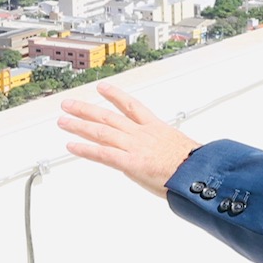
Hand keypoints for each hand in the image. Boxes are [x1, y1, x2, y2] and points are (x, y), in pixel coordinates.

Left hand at [58, 82, 201, 195]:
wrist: (199, 174)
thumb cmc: (195, 166)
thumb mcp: (183, 149)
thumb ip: (169, 149)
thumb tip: (168, 155)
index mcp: (156, 128)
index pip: (132, 106)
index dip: (115, 95)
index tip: (103, 88)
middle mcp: (142, 134)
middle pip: (109, 117)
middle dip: (86, 109)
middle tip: (69, 104)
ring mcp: (135, 147)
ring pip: (101, 132)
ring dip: (79, 125)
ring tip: (63, 121)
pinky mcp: (130, 163)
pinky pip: (103, 154)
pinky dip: (85, 149)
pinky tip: (71, 146)